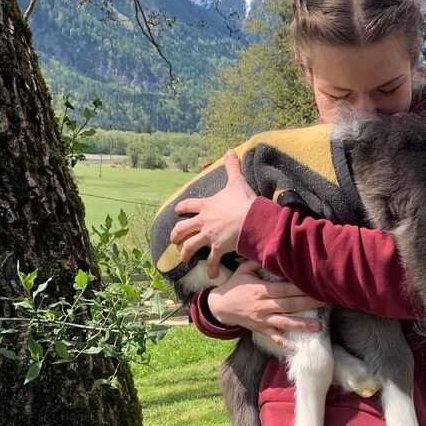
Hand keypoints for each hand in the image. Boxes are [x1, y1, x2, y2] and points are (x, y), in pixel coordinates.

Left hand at [170, 150, 256, 278]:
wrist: (251, 219)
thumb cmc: (244, 201)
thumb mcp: (236, 181)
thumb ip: (232, 167)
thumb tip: (231, 150)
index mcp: (206, 206)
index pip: (187, 206)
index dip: (181, 208)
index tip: (177, 210)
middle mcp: (203, 222)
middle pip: (182, 229)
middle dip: (176, 234)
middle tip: (174, 238)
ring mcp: (209, 236)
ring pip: (190, 246)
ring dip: (185, 253)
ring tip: (183, 258)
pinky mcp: (218, 248)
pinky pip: (212, 261)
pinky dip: (212, 269)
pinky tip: (211, 275)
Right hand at [207, 260, 325, 346]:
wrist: (219, 306)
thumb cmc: (234, 285)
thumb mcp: (243, 269)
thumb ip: (257, 261)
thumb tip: (271, 250)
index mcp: (260, 289)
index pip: (284, 289)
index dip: (299, 288)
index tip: (315, 286)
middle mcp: (262, 305)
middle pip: (288, 305)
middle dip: (307, 304)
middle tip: (325, 302)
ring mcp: (261, 319)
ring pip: (284, 322)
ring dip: (302, 325)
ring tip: (318, 326)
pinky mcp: (260, 329)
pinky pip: (274, 337)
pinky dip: (285, 343)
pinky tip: (298, 347)